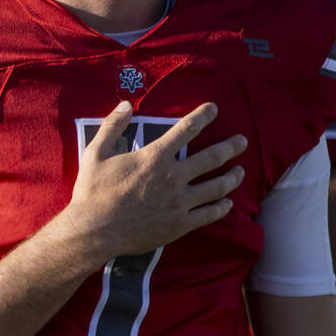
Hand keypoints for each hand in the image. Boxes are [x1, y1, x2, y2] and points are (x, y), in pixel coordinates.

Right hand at [65, 101, 246, 261]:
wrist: (93, 230)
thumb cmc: (92, 191)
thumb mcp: (95, 152)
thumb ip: (112, 126)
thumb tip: (126, 105)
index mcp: (155, 156)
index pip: (186, 129)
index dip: (203, 116)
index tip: (214, 109)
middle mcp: (173, 176)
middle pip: (211, 157)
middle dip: (231, 147)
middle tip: (242, 141)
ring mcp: (179, 202)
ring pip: (216, 187)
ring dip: (232, 177)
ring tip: (241, 172)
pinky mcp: (179, 224)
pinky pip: (209, 214)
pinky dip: (222, 207)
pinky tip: (227, 203)